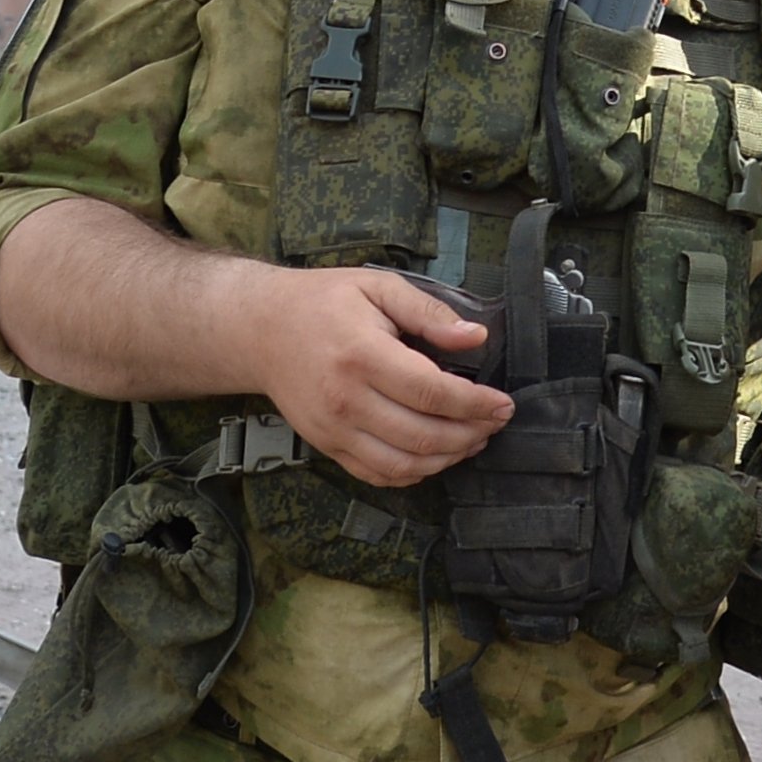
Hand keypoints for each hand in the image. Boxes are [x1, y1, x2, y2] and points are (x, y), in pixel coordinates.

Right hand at [241, 265, 515, 485]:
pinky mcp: (325, 445)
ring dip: (447, 459)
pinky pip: (376, 474)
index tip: (503, 404)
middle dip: (470, 434)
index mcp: (362, 355)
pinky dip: (413, 474)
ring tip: (472, 440)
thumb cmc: (322, 302)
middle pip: (423, 436)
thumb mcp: (377, 286)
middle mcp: (346, 400)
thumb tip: (475, 336)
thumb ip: (428, 312)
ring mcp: (333, 430)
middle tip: (495, 422)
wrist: (258, 330)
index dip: (476, 404)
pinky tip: (435, 456)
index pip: (432, 393)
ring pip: (403, 465)